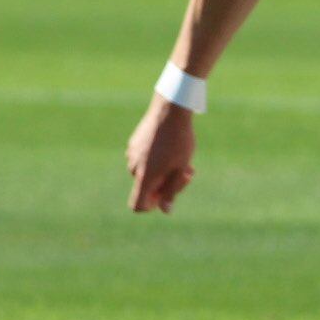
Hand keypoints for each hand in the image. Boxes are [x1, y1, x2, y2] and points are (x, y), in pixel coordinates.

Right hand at [126, 97, 195, 212]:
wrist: (170, 108)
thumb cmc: (179, 140)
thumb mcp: (180, 169)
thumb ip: (172, 191)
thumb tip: (165, 210)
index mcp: (144, 177)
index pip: (137, 205)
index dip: (151, 207)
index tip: (166, 196)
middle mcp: (133, 167)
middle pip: (146, 188)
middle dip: (166, 185)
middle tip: (188, 173)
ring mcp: (132, 153)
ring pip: (147, 172)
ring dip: (164, 171)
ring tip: (184, 159)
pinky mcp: (134, 142)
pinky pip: (144, 159)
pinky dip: (157, 160)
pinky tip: (173, 148)